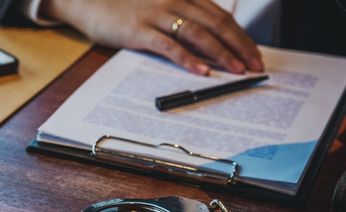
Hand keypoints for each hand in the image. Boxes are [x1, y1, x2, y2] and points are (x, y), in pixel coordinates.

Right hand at [40, 0, 262, 74]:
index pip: (220, 16)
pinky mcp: (140, 31)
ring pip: (198, 34)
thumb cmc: (125, 11)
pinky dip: (189, 59)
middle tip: (254, 65)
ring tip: (236, 69)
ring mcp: (157, 15)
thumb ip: (184, 21)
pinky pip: (170, 46)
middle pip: (216, 24)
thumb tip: (210, 45)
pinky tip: (202, 71)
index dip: (240, 36)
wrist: (90, 4)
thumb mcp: (160, 10)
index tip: (254, 54)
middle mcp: (174, 1)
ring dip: (221, 53)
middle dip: (239, 46)